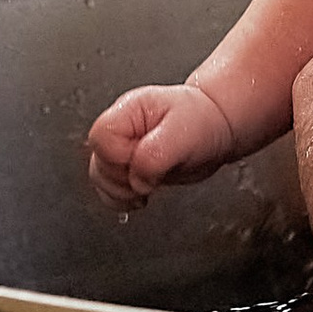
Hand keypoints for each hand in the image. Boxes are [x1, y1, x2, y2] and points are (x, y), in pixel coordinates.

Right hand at [88, 80, 237, 205]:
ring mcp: (122, 149)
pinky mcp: (128, 168)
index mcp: (127, 112)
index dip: (120, 157)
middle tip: (152, 174)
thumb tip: (136, 179)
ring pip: (101, 179)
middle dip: (124, 178)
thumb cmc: (202, 122)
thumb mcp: (183, 134)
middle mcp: (119, 129)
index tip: (144, 161)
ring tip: (150, 184)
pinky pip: (110, 191)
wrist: (215, 128)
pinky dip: (123, 199)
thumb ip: (154, 156)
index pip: (101, 139)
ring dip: (123, 191)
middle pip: (98, 163)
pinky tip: (143, 194)